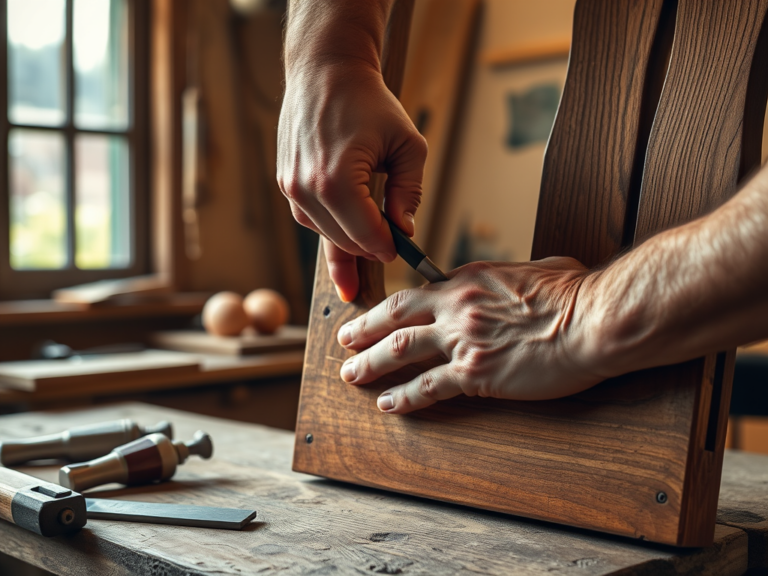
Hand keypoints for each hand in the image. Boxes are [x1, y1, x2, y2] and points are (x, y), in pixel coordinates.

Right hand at [277, 62, 426, 301]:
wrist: (325, 70)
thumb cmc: (370, 102)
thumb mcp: (407, 144)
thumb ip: (410, 191)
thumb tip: (404, 229)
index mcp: (337, 181)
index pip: (365, 234)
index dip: (386, 247)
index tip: (400, 249)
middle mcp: (306, 188)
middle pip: (344, 240)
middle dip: (369, 247)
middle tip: (391, 246)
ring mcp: (290, 186)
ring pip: (324, 234)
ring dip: (349, 238)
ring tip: (372, 237)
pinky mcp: (284, 182)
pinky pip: (309, 218)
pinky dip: (330, 224)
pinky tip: (347, 222)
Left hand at [336, 258, 603, 412]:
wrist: (596, 320)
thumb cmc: (577, 292)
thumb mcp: (539, 269)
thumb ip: (512, 278)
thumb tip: (514, 283)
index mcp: (469, 279)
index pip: (417, 292)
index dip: (390, 307)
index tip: (376, 315)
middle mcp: (456, 307)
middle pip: (395, 317)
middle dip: (363, 330)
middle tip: (343, 341)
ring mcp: (463, 341)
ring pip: (401, 352)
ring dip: (371, 364)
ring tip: (351, 375)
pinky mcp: (476, 374)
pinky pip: (429, 388)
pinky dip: (405, 397)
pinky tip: (389, 404)